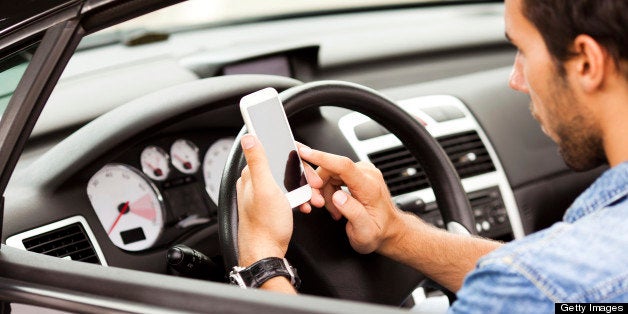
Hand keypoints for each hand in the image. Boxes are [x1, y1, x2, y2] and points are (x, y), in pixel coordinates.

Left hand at [236, 135, 322, 266]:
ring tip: (314, 199)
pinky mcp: (270, 207)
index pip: (276, 154)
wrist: (266, 253)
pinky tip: (306, 206)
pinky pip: (289, 197)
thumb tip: (249, 137)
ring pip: (288, 183)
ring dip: (304, 189)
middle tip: (316, 186)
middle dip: (303, 177)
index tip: (308, 168)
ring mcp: (263, 196)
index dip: (295, 159)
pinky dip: (299, 199)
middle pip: (285, 169)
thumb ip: (258, 161)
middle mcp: (255, 183)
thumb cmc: (265, 226)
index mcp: (252, 175)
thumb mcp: (265, 188)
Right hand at [298, 146, 402, 253]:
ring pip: (329, 173)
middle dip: (318, 186)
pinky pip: (334, 175)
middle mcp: (367, 174)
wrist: (389, 229)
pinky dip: (329, 190)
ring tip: (333, 211)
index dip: (321, 158)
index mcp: (369, 186)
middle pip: (330, 169)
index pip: (342, 165)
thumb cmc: (378, 232)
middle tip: (318, 205)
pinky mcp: (357, 173)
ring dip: (324, 191)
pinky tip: (335, 204)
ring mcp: (362, 172)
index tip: (304, 152)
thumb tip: (338, 197)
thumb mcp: (365, 232)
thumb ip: (352, 213)